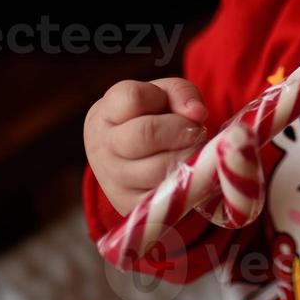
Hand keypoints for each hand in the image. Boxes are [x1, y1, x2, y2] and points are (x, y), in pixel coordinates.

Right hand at [84, 77, 209, 216]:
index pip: (132, 98)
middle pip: (145, 134)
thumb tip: (197, 114)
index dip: (162, 99)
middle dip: (182, 129)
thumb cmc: (153, 118)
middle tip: (196, 131)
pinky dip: (185, 182)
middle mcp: (103, 147)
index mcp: (105, 113)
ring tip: (192, 150)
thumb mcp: (164, 96)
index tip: (174, 106)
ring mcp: (113, 180)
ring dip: (187, 156)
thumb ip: (181, 93)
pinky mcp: (129, 206)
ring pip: (158, 168)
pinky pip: (164, 195)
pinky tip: (187, 172)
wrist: (135, 160)